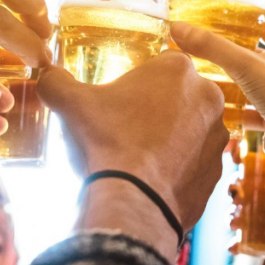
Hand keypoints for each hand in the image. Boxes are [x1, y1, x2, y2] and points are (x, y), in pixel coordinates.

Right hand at [37, 51, 228, 236]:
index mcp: (177, 69)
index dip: (139, 81)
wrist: (134, 201)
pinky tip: (154, 176)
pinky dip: (179, 166)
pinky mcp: (218, 168)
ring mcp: (217, 135)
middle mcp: (207, 96)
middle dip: (159, 107)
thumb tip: (46, 75)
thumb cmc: (107, 142)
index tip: (123, 99)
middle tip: (129, 127)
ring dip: (172, 136)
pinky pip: (196, 161)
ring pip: (191, 128)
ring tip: (140, 154)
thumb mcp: (72, 104)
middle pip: (179, 95)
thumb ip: (57, 82)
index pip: (161, 63)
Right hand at [170, 19, 264, 165]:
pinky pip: (247, 107)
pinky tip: (210, 105)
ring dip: (226, 80)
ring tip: (197, 74)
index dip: (235, 19)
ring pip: (247, 81)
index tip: (208, 18)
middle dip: (225, 53)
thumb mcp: (245, 65)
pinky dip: (230, 107)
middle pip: (250, 53)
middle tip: (196, 46)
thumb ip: (211, 47)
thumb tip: (177, 28)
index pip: (260, 22)